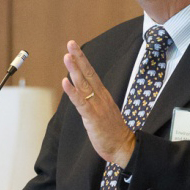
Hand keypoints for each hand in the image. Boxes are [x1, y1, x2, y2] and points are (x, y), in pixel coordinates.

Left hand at [62, 40, 135, 167]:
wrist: (124, 147)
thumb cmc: (112, 131)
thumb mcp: (103, 112)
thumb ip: (93, 101)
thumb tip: (81, 93)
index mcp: (103, 95)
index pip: (92, 74)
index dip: (83, 60)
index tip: (75, 48)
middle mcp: (101, 97)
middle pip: (89, 74)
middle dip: (79, 58)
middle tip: (71, 43)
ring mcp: (97, 106)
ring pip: (84, 85)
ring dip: (75, 70)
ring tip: (67, 57)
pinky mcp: (93, 117)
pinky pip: (81, 103)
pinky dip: (72, 92)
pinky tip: (65, 83)